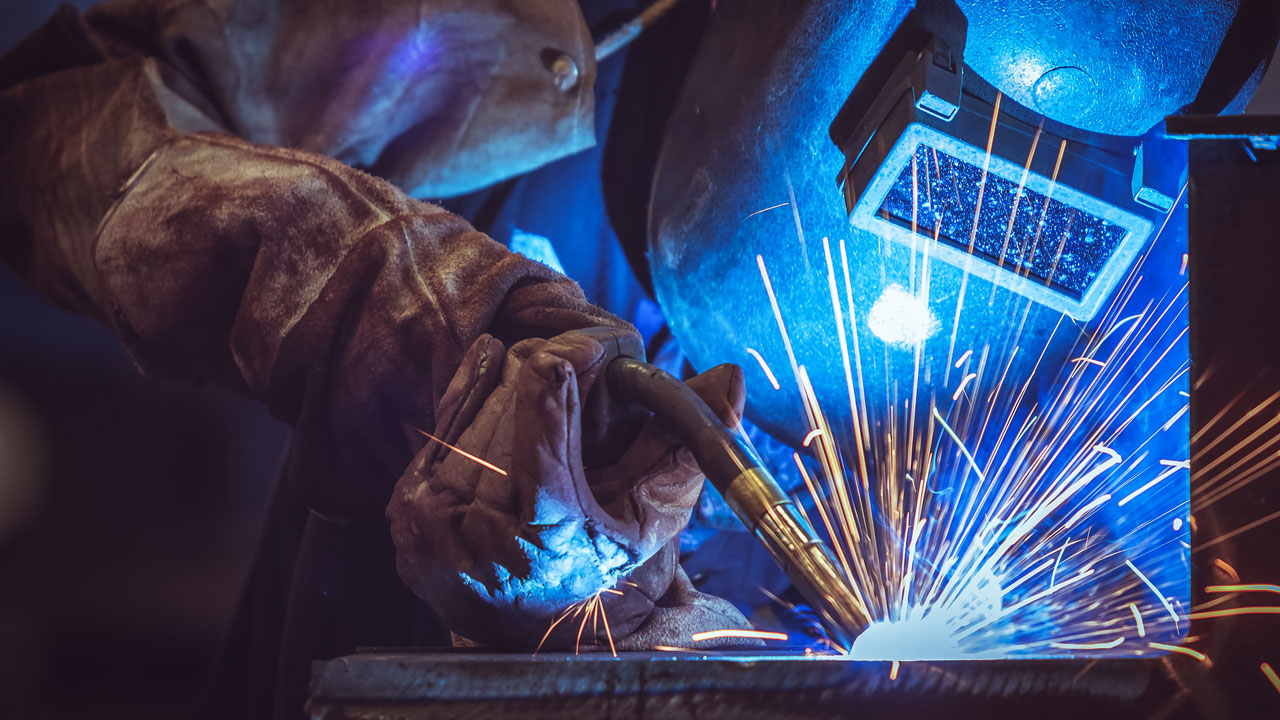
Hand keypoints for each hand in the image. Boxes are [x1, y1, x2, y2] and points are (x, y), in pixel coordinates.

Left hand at [387, 327, 749, 647]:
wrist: (526, 623)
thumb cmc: (600, 563)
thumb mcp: (650, 515)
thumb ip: (683, 442)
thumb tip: (731, 376)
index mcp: (545, 536)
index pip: (545, 430)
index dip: (567, 376)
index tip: (584, 347)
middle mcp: (480, 535)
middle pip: (511, 402)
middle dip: (550, 372)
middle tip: (578, 364)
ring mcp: (434, 523)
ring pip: (477, 405)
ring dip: (515, 384)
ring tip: (547, 391)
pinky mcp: (406, 509)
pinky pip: (443, 419)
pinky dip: (474, 392)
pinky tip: (497, 375)